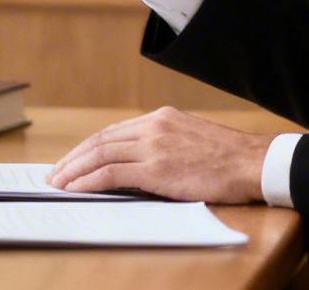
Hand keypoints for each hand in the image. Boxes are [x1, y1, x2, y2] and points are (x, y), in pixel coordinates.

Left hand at [48, 108, 270, 203]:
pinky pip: (111, 173)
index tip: (73, 160)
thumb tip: (139, 163)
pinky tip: (77, 189)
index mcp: (162, 118)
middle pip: (100, 141)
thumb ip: (164, 144)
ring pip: (100, 155)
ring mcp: (154, 146)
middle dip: (73, 159)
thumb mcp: (191, 139)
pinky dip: (89, 181)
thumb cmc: (229, 159)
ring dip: (74, 171)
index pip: (113, 132)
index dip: (88, 147)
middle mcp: (154, 127)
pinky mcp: (157, 169)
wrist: (252, 163)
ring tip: (58, 184)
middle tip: (55, 174)